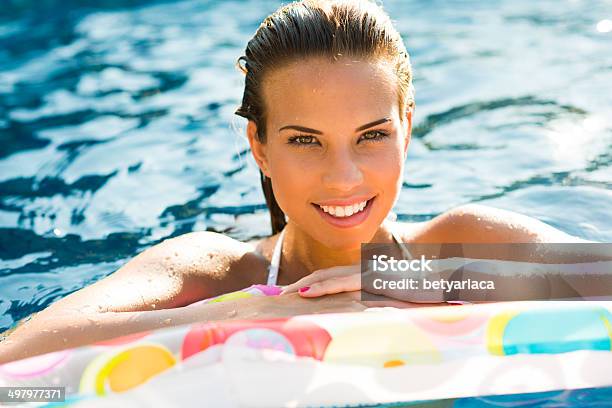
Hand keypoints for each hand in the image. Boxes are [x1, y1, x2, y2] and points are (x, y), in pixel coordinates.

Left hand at [281, 263, 447, 303]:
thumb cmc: (424, 289)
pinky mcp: (375, 279)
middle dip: (302, 283)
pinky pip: (343, 283)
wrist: (446, 275)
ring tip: (286, 293)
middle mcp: (364, 270)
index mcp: (367, 274)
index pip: (333, 277)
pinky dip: (323, 286)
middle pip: (325, 274)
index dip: (313, 283)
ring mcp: (369, 272)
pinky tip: (308, 292)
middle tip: (280, 294)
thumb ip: (381, 298)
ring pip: (329, 277)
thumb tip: (368, 311)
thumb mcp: (398, 295)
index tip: (294, 293)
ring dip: (305, 284)